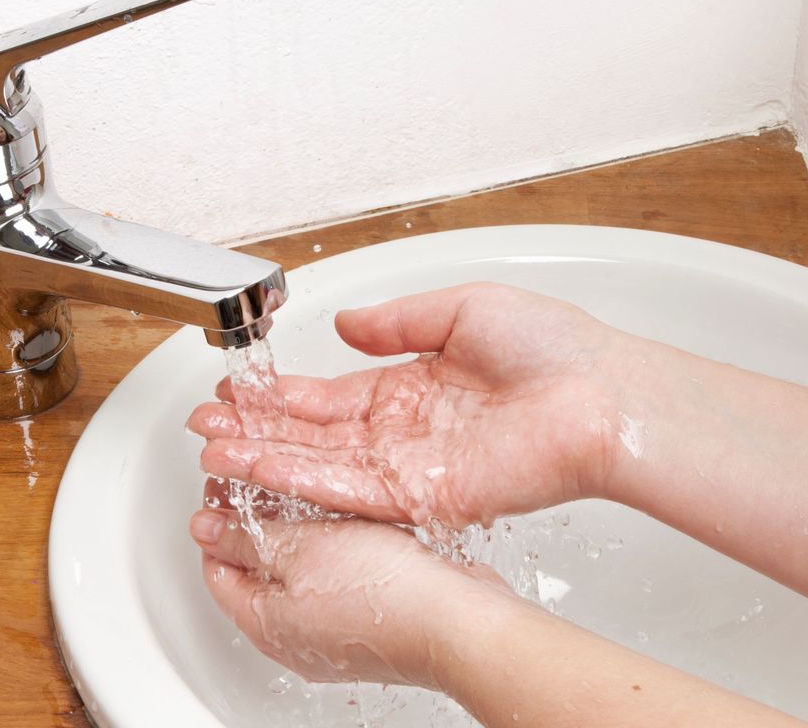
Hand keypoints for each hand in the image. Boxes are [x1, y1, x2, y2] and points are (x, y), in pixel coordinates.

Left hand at [188, 505, 513, 687]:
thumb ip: (246, 538)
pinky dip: (333, 544)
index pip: (218, 568)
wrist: (457, 622)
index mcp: (266, 624)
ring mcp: (337, 628)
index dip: (216, 521)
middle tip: (256, 479)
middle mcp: (298, 634)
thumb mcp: (300, 550)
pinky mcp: (374, 616)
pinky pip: (339, 575)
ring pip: (302, 571)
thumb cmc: (384, 593)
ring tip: (302, 488)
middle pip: (258, 571)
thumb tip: (205, 529)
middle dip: (253, 522)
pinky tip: (345, 518)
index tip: (223, 483)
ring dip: (297, 529)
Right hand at [190, 283, 630, 526]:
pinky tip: (260, 469)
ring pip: (323, 468)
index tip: (238, 390)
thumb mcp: (462, 310)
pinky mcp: (426, 497)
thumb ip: (397, 322)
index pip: (331, 398)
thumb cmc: (554, 348)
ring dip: (265, 460)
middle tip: (205, 426)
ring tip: (212, 453)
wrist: (602, 393)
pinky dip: (304, 481)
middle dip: (258, 430)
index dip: (282, 396)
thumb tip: (344, 322)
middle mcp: (406, 434)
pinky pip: (353, 491)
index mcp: (413, 389)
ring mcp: (413, 468)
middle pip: (315, 436)